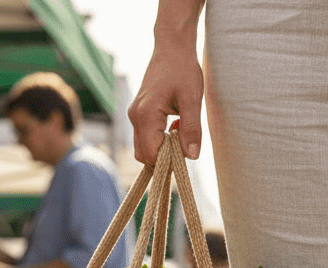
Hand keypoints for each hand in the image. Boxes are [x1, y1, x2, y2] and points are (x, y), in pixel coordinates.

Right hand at [128, 38, 203, 165]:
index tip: (185, 150)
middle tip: (184, 141)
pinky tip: (176, 124)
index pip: (151, 155)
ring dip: (164, 148)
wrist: (172, 46)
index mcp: (145, 115)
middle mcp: (135, 117)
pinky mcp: (140, 113)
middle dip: (164, 157)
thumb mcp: (192, 100)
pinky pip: (147, 136)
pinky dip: (161, 138)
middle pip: (144, 156)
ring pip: (145, 147)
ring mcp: (136, 115)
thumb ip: (191, 130)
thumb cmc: (182, 68)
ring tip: (181, 130)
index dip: (168, 160)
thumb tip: (191, 156)